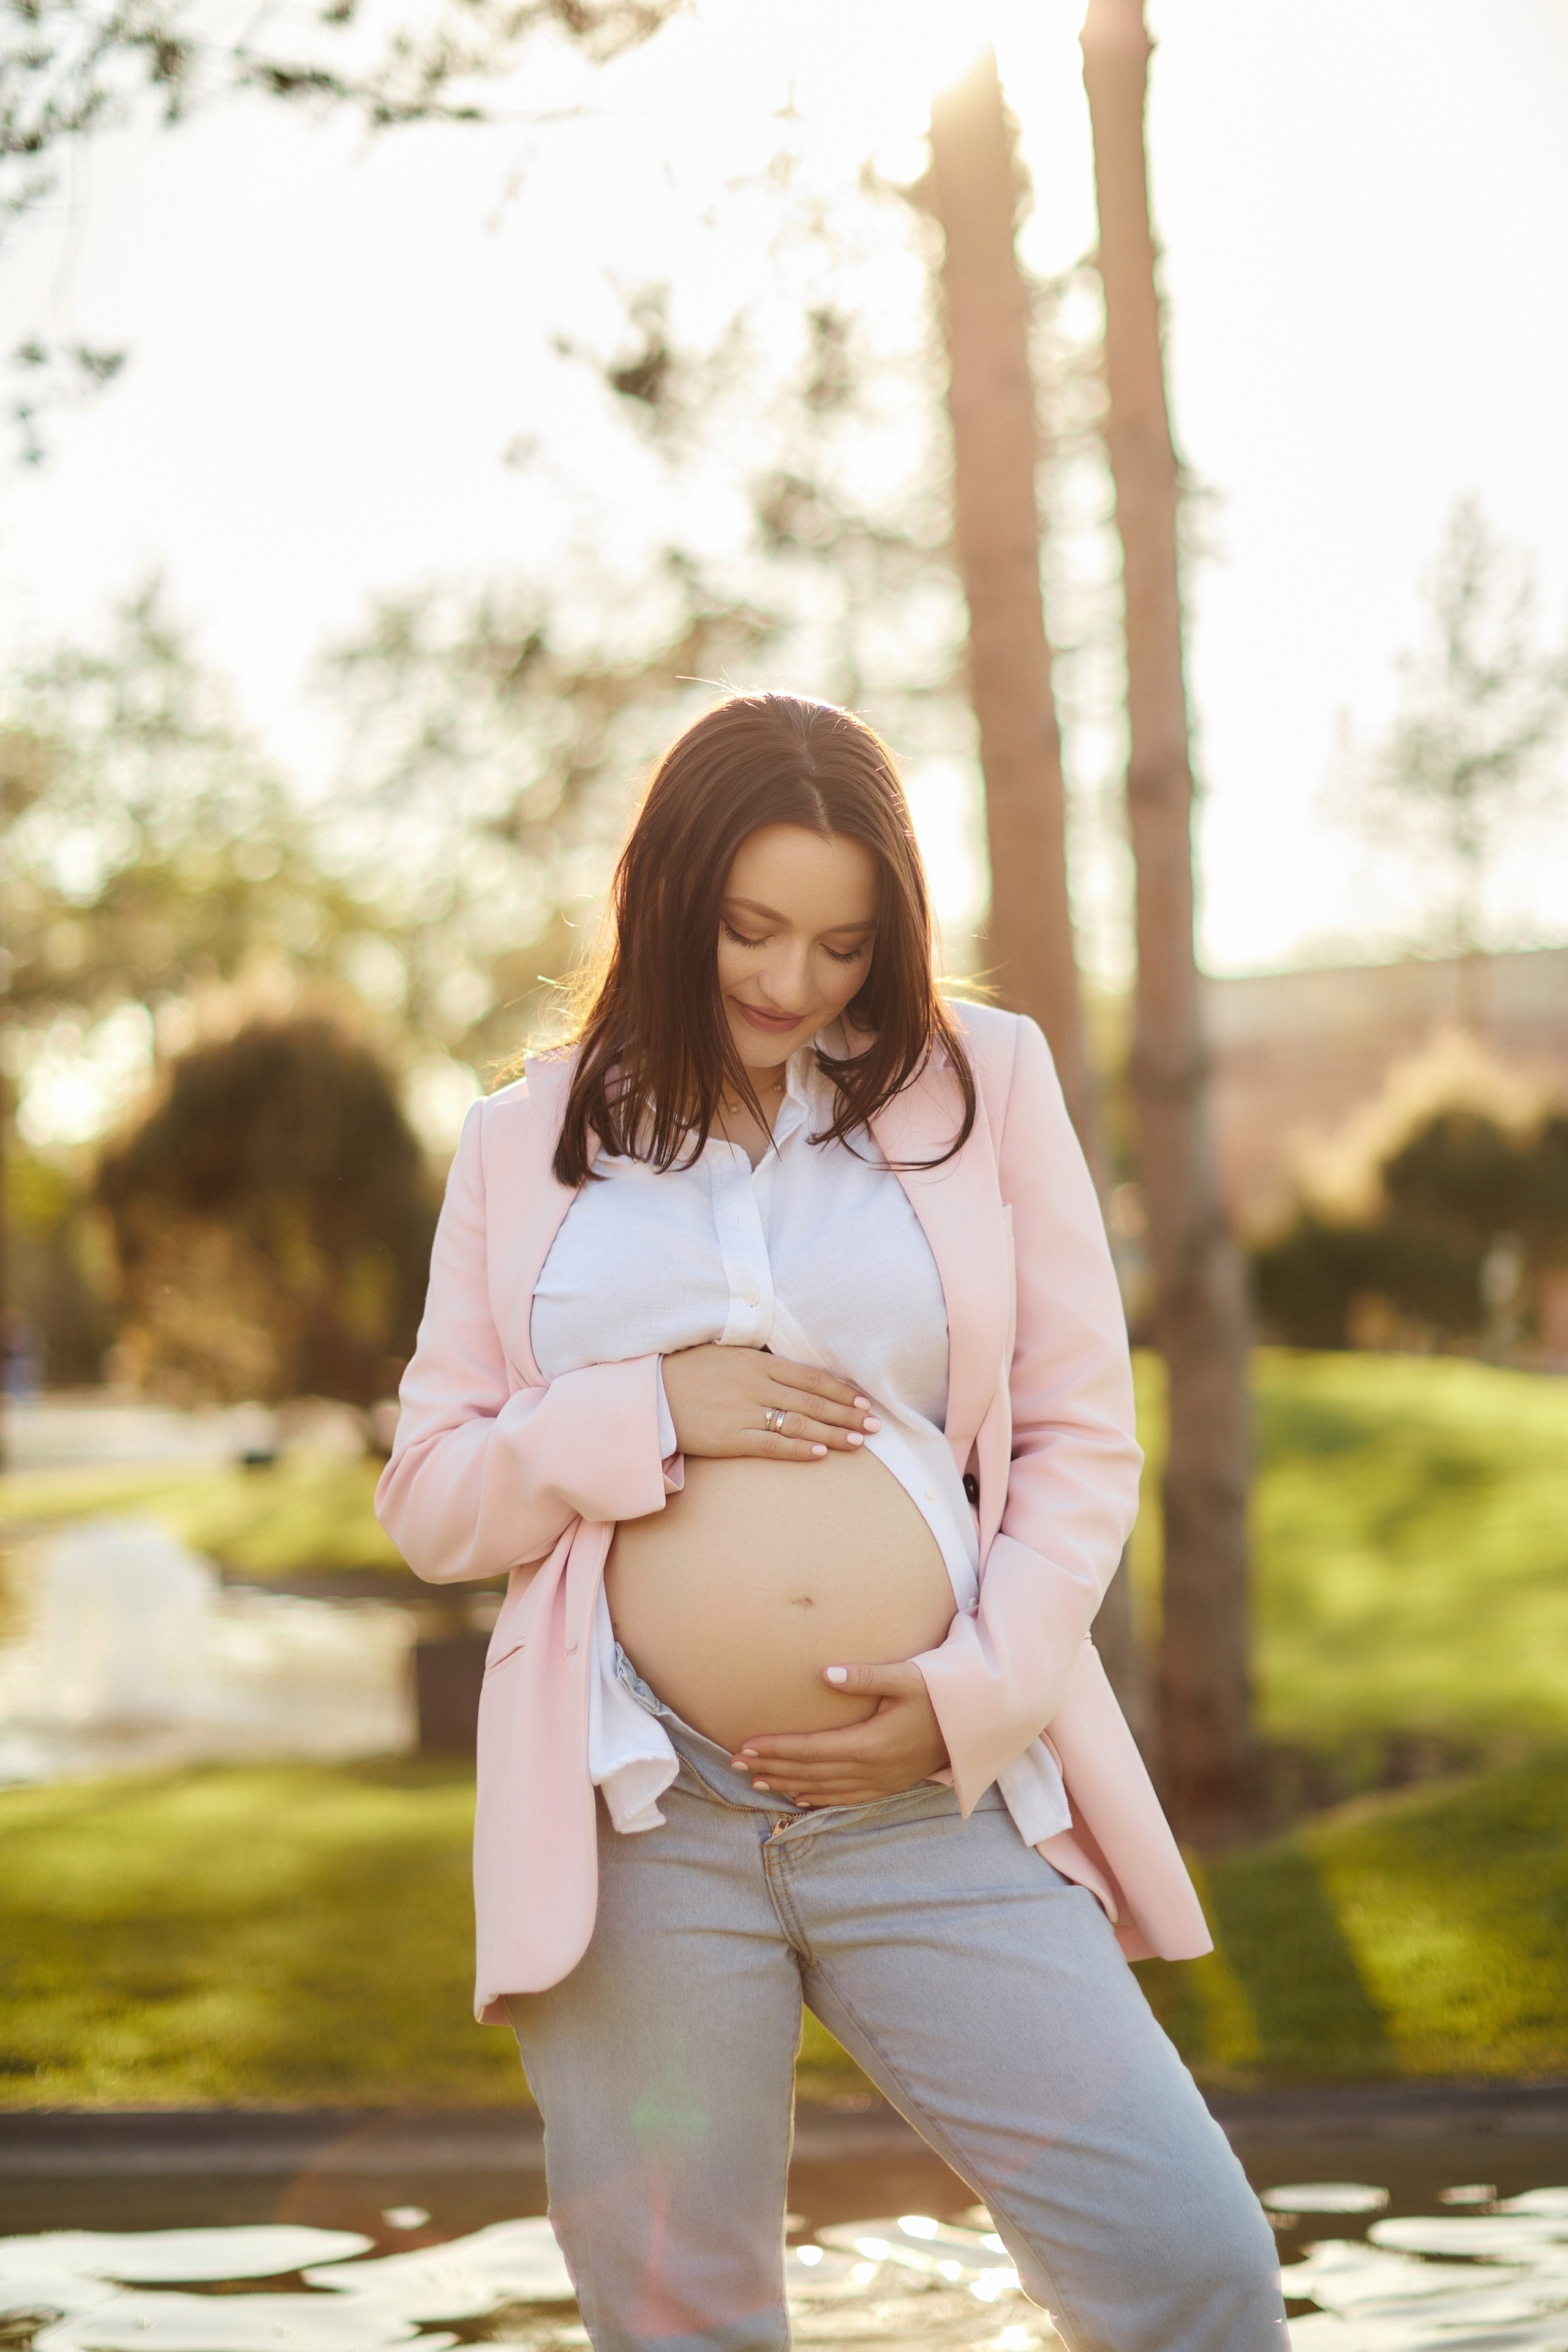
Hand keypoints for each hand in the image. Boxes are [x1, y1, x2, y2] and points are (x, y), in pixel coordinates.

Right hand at [661, 1344, 878, 1461]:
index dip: (840, 1391)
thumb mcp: (726, 1354)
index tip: (863, 1402)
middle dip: (847, 1415)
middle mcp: (755, 1384)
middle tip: (875, 1426)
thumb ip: (761, 1361)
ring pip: (799, 1423)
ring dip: (833, 1433)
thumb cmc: (688, 1372)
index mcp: (756, 1361)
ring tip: (859, 1442)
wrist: (650, 1395)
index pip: (810, 1376)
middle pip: (813, 1401)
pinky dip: (799, 1449)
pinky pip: (772, 1445)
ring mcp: (743, 1412)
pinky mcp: (731, 1438)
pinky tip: (821, 1453)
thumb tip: (795, 1370)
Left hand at [730, 1662, 948, 1804]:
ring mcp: (881, 1781)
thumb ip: (867, 1676)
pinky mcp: (889, 1785)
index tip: (746, 1746)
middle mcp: (871, 1769)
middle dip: (771, 1768)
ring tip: (756, 1781)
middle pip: (810, 1773)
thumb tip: (827, 1674)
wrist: (977, 1723)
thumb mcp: (907, 1677)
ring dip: (787, 1784)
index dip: (776, 1749)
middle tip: (736, 1764)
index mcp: (870, 1743)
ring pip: (824, 1789)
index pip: (811, 1750)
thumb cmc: (941, 1693)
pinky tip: (799, 1798)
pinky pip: (846, 1798)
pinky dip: (818, 1798)